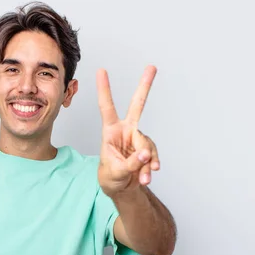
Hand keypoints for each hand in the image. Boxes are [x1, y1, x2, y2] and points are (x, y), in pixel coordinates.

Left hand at [96, 65, 159, 196]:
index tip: (102, 70)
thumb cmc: (111, 175)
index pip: (106, 107)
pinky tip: (147, 176)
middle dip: (145, 86)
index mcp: (111, 131)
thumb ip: (131, 162)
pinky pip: (152, 156)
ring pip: (147, 145)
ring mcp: (138, 138)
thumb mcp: (116, 171)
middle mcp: (126, 130)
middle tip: (152, 67)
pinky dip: (151, 166)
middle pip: (138, 105)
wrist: (120, 187)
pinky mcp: (147, 148)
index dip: (104, 89)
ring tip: (142, 177)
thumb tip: (146, 153)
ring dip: (145, 163)